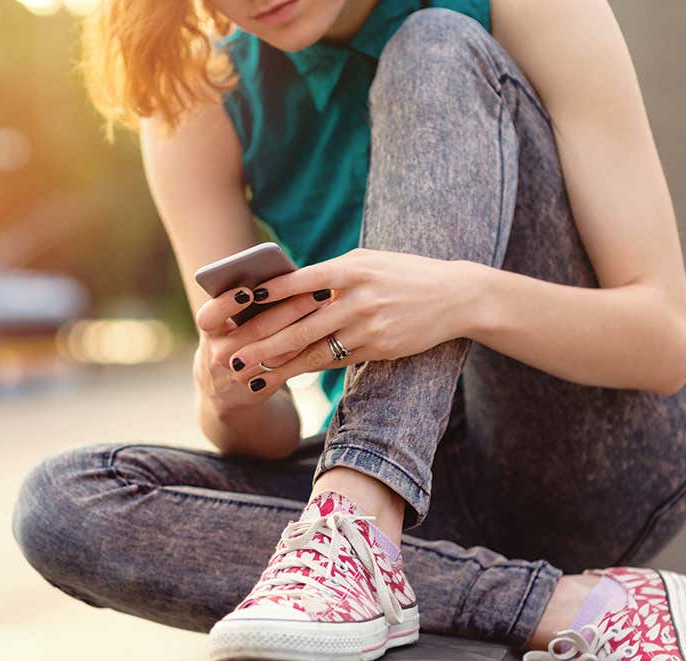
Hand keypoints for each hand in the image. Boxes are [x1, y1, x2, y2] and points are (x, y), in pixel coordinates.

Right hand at [194, 283, 335, 415]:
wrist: (223, 385)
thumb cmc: (230, 335)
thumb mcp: (224, 321)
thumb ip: (243, 301)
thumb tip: (281, 274)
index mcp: (209, 330)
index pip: (210, 315)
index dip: (227, 304)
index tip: (248, 291)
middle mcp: (219, 353)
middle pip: (255, 330)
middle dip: (289, 308)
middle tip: (316, 290)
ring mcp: (239, 372)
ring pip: (276, 349)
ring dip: (305, 326)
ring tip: (326, 307)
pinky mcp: (259, 386)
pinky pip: (286, 365)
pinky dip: (306, 346)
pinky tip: (325, 329)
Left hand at [224, 249, 477, 395]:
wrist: (455, 297)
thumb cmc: (404, 273)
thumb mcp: (369, 261)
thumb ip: (331, 272)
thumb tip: (288, 284)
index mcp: (351, 270)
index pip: (301, 281)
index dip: (268, 294)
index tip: (239, 303)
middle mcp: (357, 299)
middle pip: (300, 324)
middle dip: (261, 342)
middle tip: (231, 356)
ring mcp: (368, 327)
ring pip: (314, 349)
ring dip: (278, 365)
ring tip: (249, 373)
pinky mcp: (378, 349)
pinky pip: (335, 360)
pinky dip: (307, 367)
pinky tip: (284, 374)